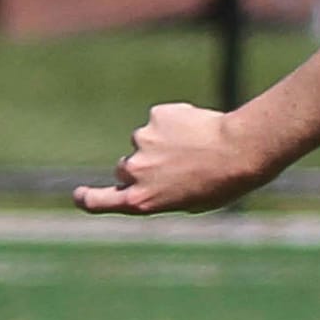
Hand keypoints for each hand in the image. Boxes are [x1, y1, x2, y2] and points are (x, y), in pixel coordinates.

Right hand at [73, 104, 267, 216]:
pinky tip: (197, 131)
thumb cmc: (222, 185)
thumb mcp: (190, 202)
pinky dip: (175, 124)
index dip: (87, 198)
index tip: (80, 194)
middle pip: (124, 168)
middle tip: (176, 169)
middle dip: (142, 168)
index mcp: (142, 201)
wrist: (239, 151)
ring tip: (196, 150)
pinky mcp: (154, 117)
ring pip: (145, 143)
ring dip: (164, 145)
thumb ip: (162, 193)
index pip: (99, 202)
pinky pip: (161, 121)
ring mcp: (142, 141)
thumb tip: (152, 178)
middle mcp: (135, 171)